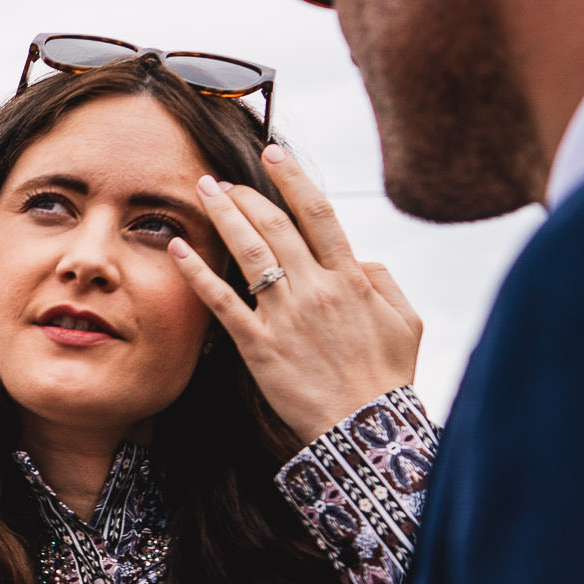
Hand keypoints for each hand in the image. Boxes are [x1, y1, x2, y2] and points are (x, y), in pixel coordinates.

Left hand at [171, 147, 423, 444]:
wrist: (365, 430)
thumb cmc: (386, 377)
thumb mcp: (405, 320)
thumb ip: (383, 280)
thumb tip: (359, 257)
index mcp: (351, 278)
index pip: (319, 214)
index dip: (295, 179)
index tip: (275, 153)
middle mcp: (316, 289)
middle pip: (276, 226)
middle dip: (246, 195)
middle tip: (222, 178)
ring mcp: (286, 317)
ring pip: (249, 253)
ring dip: (223, 216)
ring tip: (202, 191)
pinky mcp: (259, 347)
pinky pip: (222, 302)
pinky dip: (198, 272)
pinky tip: (178, 248)